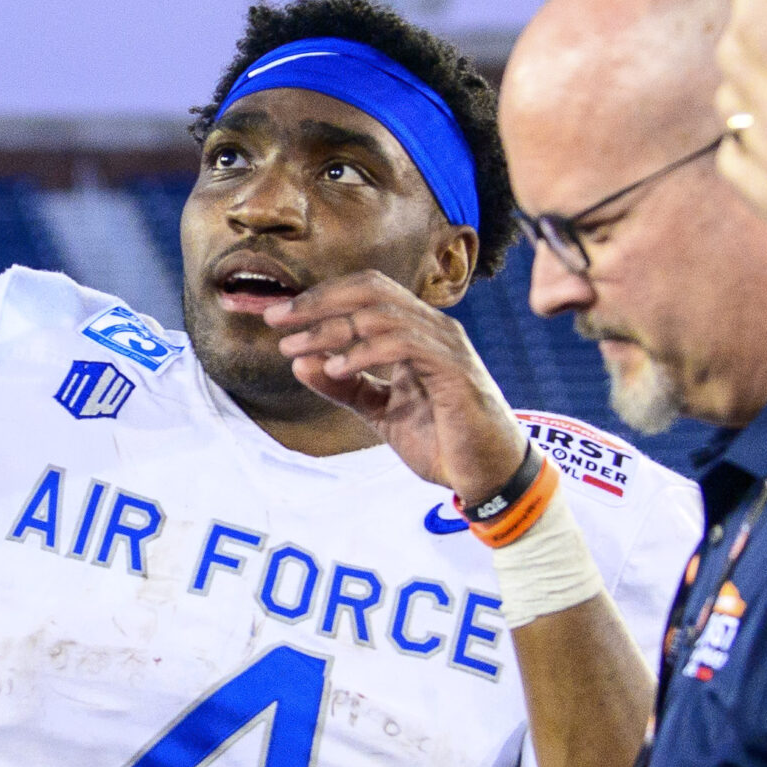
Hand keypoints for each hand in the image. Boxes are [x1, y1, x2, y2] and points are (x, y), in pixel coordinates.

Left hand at [267, 272, 525, 501]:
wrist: (490, 476)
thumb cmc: (443, 440)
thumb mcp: (381, 412)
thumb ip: (344, 387)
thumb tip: (299, 362)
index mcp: (416, 331)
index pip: (364, 292)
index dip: (319, 298)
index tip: (277, 317)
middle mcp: (433, 328)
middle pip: (369, 290)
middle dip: (317, 302)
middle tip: (276, 320)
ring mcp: (446, 345)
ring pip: (380, 314)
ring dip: (331, 328)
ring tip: (296, 348)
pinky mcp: (454, 370)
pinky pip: (403, 344)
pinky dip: (364, 352)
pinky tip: (335, 369)